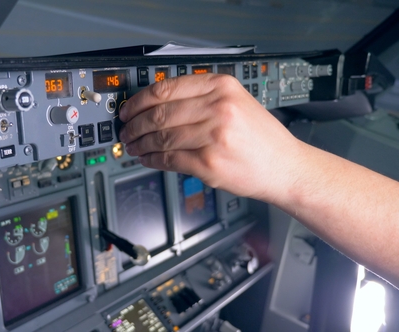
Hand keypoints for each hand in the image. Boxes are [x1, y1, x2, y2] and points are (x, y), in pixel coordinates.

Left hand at [119, 74, 304, 201]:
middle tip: (126, 130)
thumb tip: (156, 104)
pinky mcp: (209, 164)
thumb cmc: (260, 137)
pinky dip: (152, 160)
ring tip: (133, 146)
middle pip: (159, 113)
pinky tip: (147, 158)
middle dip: (134, 124)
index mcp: (221, 87)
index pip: (165, 88)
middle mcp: (217, 108)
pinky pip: (169, 159)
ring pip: (160, 137)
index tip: (128, 109)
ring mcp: (213, 136)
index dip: (139, 101)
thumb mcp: (235, 101)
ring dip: (140, 144)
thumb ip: (200, 97)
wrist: (285, 167)